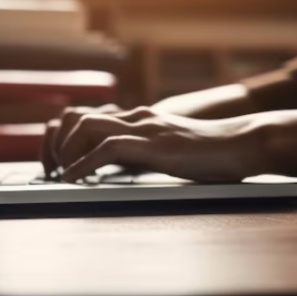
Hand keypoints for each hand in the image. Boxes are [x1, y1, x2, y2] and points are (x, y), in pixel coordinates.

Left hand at [45, 107, 267, 182]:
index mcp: (140, 119)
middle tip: (52, 171)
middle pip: (77, 117)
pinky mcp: (155, 145)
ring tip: (63, 175)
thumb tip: (122, 171)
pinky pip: (108, 148)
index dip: (63, 137)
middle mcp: (137, 117)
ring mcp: (146, 128)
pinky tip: (75, 179)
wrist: (244, 143)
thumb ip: (146, 153)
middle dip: (56, 145)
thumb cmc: (213, 153)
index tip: (56, 162)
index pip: (86, 116)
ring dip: (66, 151)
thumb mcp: (171, 150)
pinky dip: (85, 164)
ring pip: (86, 126)